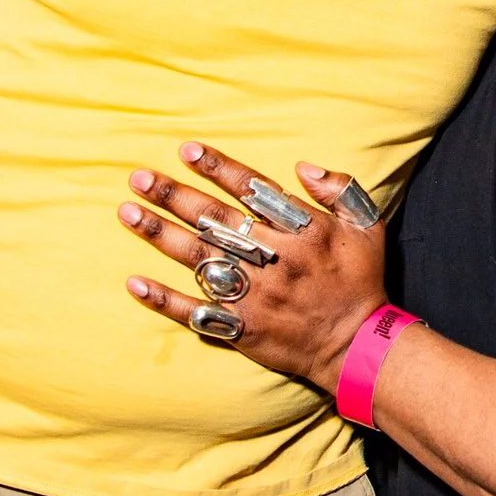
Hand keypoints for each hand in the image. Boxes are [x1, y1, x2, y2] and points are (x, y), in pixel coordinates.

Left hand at [118, 143, 387, 393]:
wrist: (358, 345)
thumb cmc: (361, 281)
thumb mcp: (368, 226)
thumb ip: (340, 189)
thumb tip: (303, 166)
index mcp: (303, 230)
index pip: (252, 191)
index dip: (218, 168)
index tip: (186, 150)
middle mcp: (274, 259)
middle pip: (216, 221)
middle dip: (174, 196)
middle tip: (139, 178)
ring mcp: (255, 295)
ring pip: (200, 260)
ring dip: (160, 236)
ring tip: (128, 213)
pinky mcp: (242, 327)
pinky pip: (196, 313)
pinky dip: (164, 299)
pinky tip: (135, 282)